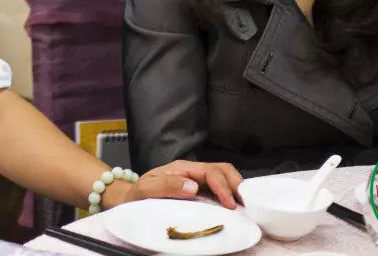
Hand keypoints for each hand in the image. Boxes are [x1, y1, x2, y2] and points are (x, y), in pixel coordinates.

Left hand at [122, 160, 242, 209]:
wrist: (132, 200)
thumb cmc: (139, 194)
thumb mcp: (146, 189)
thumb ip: (166, 185)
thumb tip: (193, 187)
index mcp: (182, 168)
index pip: (210, 171)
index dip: (222, 186)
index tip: (230, 204)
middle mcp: (193, 172)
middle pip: (223, 169)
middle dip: (236, 184)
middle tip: (245, 204)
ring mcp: (198, 181)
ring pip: (225, 177)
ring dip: (236, 189)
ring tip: (245, 207)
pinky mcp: (201, 192)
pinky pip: (220, 190)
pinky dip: (231, 197)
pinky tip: (235, 208)